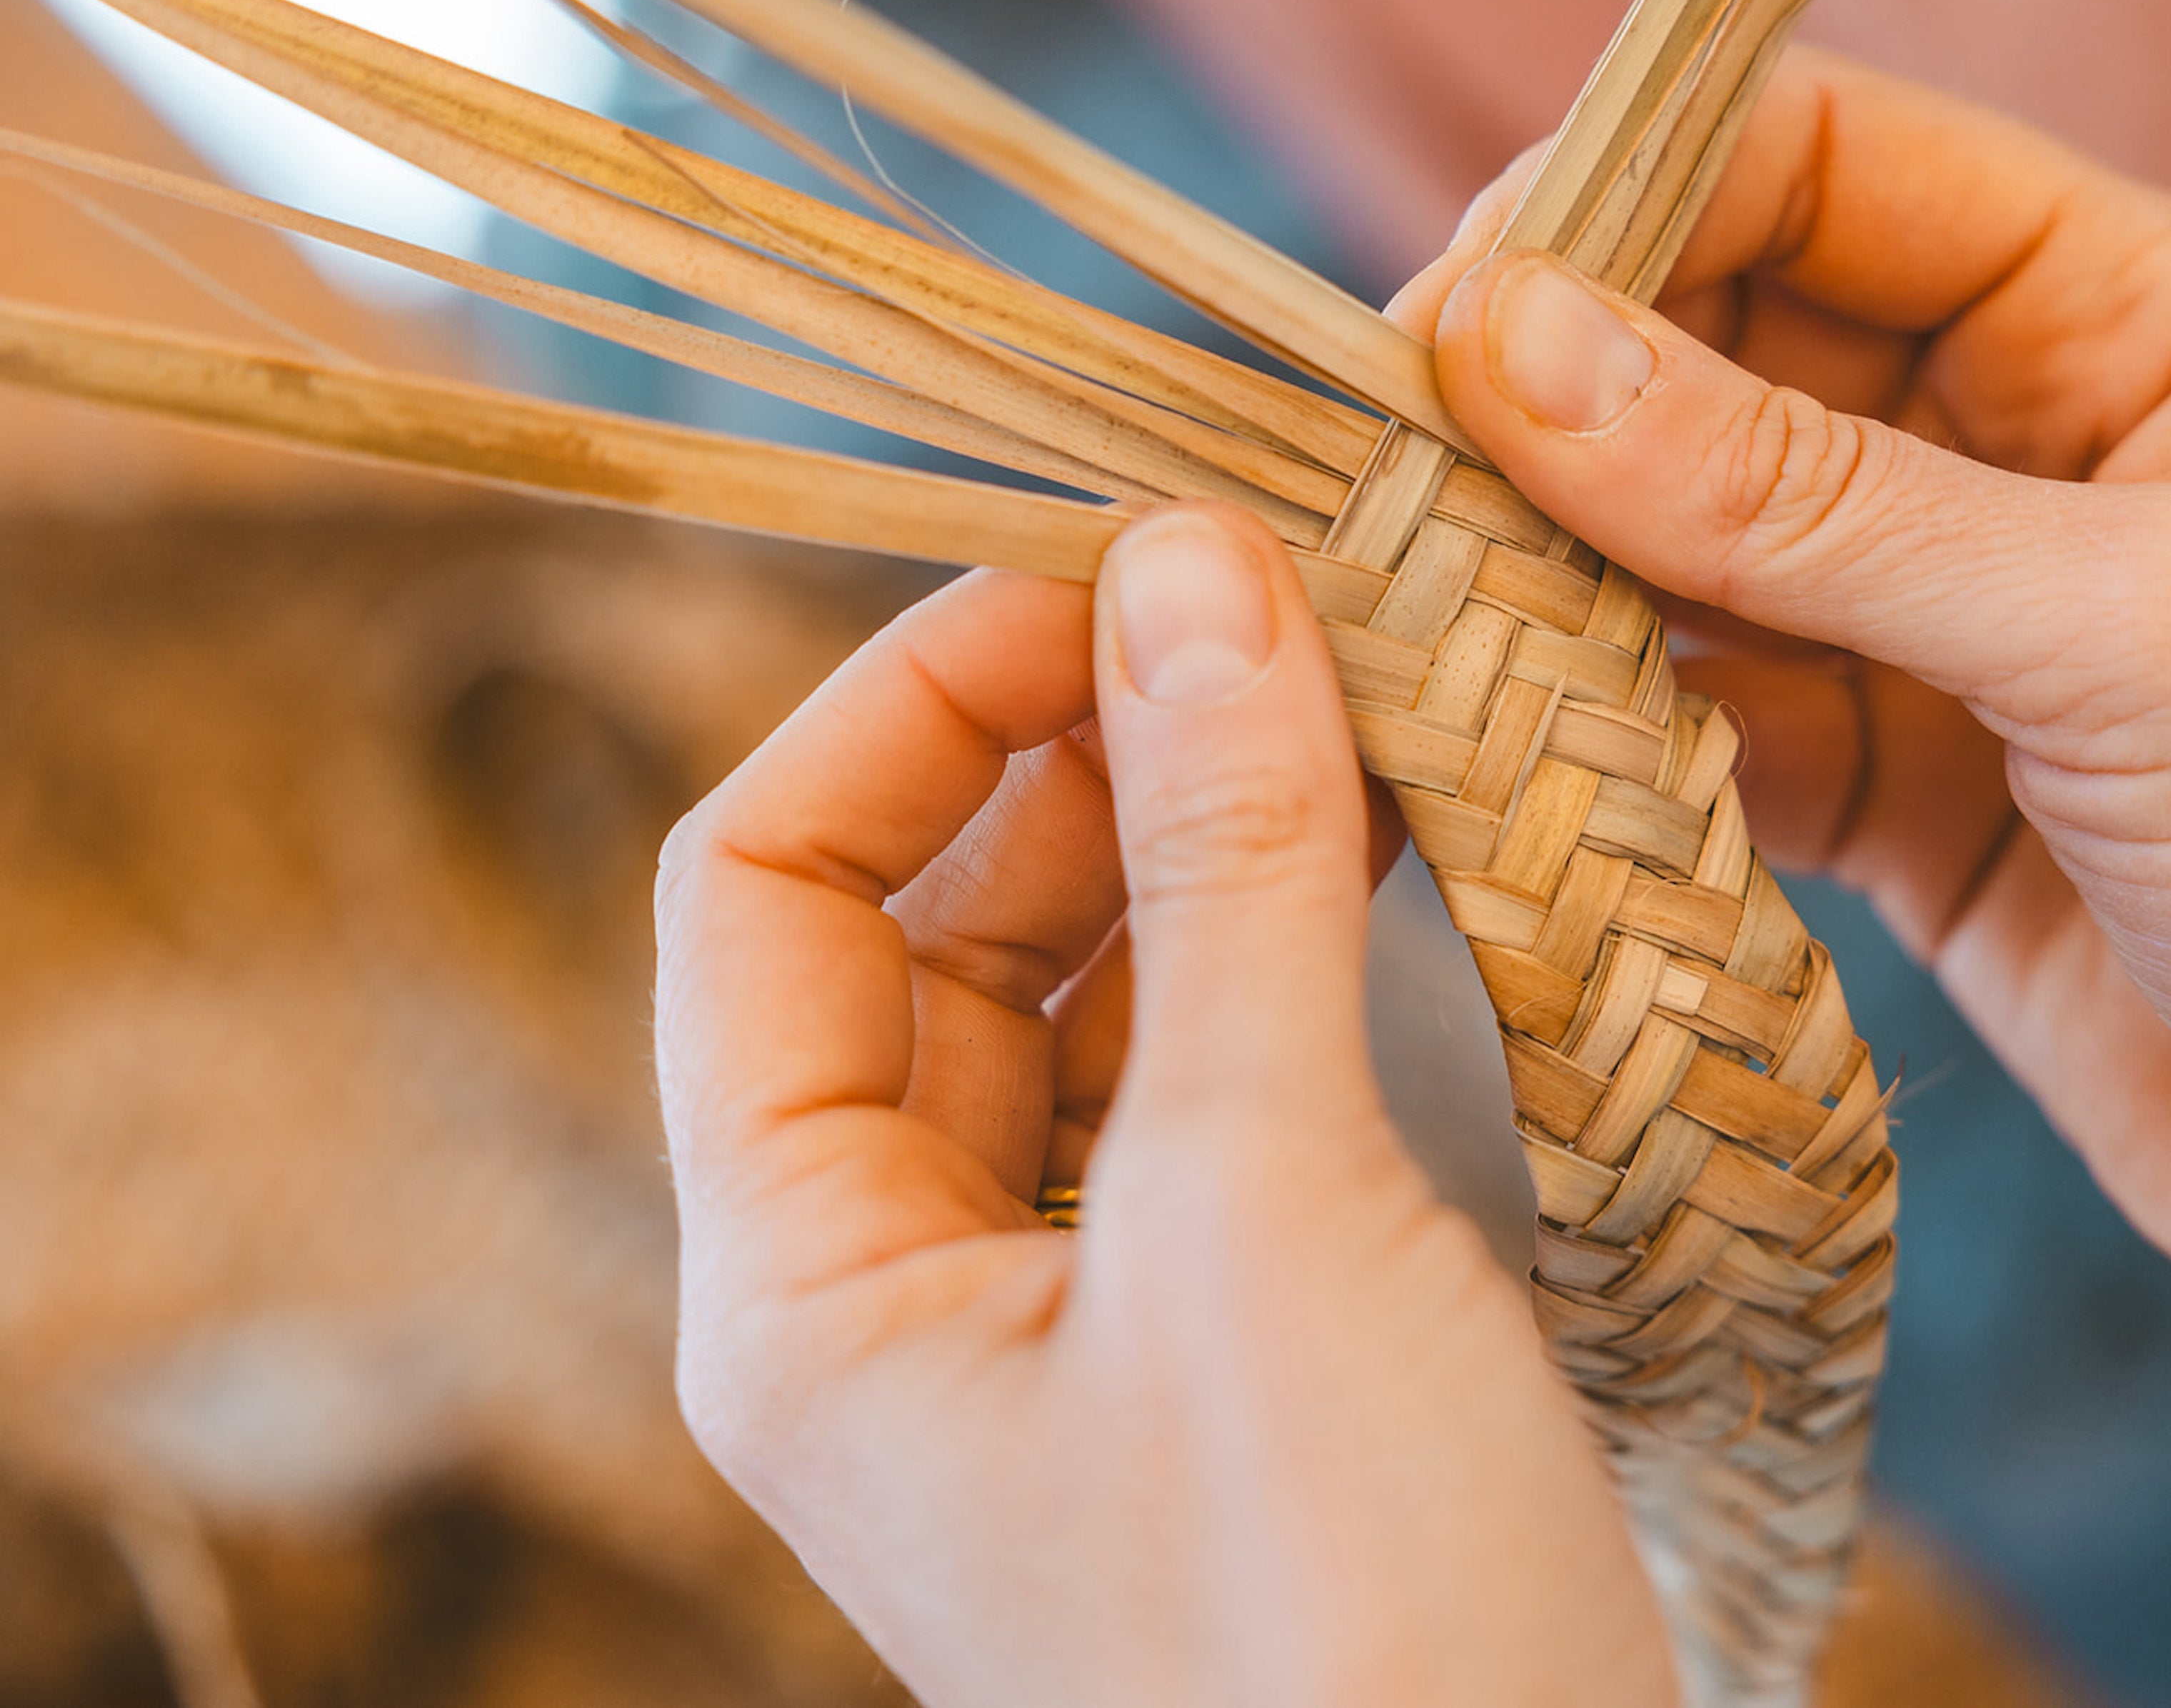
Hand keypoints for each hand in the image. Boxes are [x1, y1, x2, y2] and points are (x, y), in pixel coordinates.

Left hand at [652, 508, 1677, 1706]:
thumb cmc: (1342, 1622)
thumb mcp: (1266, 1212)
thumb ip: (1228, 877)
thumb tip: (1198, 572)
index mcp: (805, 1279)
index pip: (762, 887)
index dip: (907, 702)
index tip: (1102, 570)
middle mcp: (908, 1288)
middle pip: (934, 925)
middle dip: (1086, 746)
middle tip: (1274, 598)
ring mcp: (1074, 1316)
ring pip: (1091, 996)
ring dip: (1208, 834)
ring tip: (1359, 689)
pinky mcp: (1230, 1338)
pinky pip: (1217, 1084)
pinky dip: (1296, 951)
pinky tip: (1405, 852)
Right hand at [1399, 50, 2170, 1617]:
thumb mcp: (2120, 632)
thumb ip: (1808, 499)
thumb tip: (1519, 348)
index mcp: (2125, 315)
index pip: (1817, 165)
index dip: (1623, 206)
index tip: (1452, 322)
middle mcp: (2014, 441)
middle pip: (1714, 347)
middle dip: (1550, 408)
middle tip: (1386, 490)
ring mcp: (1939, 620)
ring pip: (1678, 541)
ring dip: (1552, 582)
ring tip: (1424, 635)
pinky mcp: (1884, 785)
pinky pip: (1698, 715)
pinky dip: (1605, 739)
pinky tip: (1525, 766)